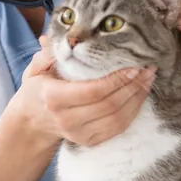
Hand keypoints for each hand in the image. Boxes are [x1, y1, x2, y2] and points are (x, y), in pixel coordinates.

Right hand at [6, 36, 155, 146]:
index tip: (133, 66)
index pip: (93, 90)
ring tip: (148, 80)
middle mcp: (67, 119)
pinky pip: (118, 128)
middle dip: (133, 86)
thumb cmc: (37, 90)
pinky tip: (139, 96)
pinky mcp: (90, 141)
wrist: (33, 122)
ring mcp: (79, 134)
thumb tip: (51, 39)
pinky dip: (132, 112)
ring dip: (137, 99)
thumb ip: (45, 55)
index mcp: (54, 98)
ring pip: (118, 119)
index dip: (117, 80)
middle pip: (109, 105)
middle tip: (148, 69)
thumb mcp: (34, 71)